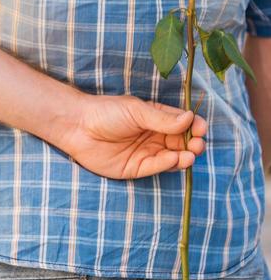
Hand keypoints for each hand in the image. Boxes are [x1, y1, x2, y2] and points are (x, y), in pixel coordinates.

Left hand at [59, 95, 206, 179]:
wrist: (78, 127)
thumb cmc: (106, 112)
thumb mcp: (137, 111)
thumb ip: (162, 118)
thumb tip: (190, 119)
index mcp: (156, 118)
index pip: (182, 123)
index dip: (194, 126)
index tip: (201, 128)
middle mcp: (153, 136)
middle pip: (180, 142)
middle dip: (192, 144)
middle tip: (197, 144)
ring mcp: (145, 153)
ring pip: (172, 157)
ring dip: (184, 156)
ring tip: (191, 154)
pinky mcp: (135, 168)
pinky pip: (156, 167)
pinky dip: (167, 164)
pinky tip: (174, 159)